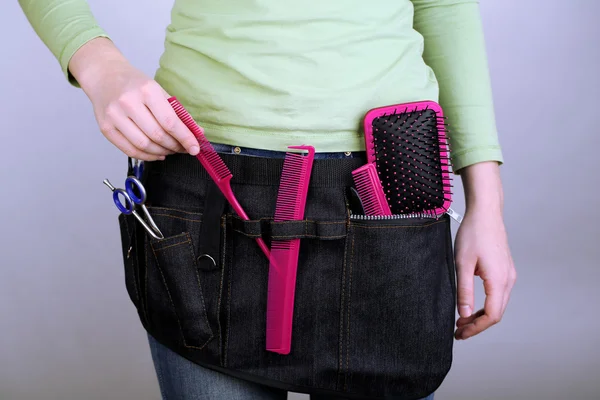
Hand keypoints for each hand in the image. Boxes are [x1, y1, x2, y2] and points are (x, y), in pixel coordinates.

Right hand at [68, 38, 199, 160]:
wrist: (104, 76)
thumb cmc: (135, 84)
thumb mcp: (159, 92)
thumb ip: (179, 113)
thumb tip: (197, 133)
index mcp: (146, 90)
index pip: (170, 122)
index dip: (185, 138)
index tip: (195, 148)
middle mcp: (128, 102)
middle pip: (157, 135)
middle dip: (174, 146)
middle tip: (183, 148)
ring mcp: (115, 116)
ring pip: (144, 145)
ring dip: (162, 152)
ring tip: (170, 150)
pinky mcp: (106, 128)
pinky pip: (130, 150)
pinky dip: (147, 156)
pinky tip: (157, 153)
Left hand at [453, 162, 515, 339]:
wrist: (485, 213)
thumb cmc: (473, 234)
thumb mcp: (462, 264)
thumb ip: (463, 291)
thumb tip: (463, 315)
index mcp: (498, 280)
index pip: (491, 315)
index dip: (476, 328)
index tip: (460, 333)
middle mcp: (508, 280)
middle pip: (496, 313)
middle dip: (477, 325)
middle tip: (458, 331)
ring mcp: (509, 275)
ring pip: (498, 304)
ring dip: (480, 316)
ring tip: (461, 320)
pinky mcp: (505, 270)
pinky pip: (498, 294)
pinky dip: (485, 304)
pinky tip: (470, 306)